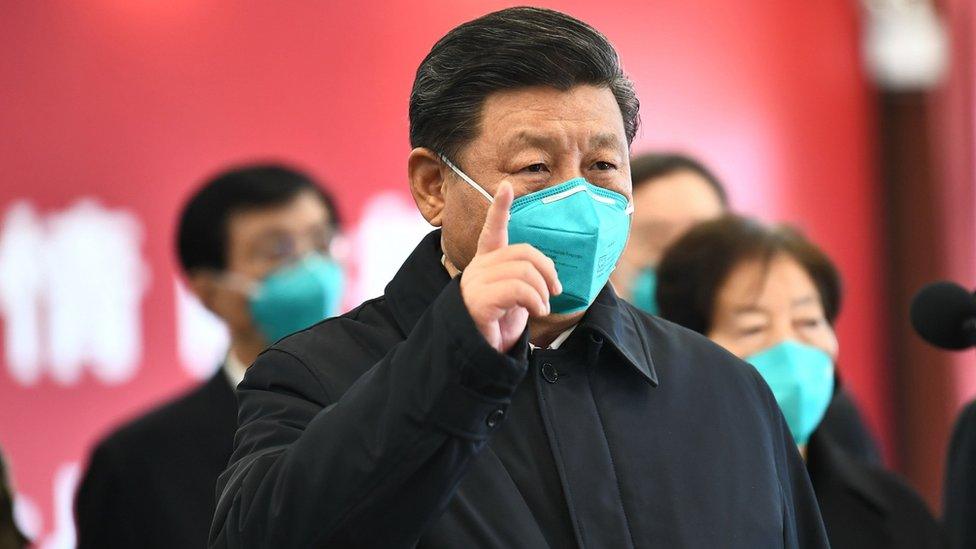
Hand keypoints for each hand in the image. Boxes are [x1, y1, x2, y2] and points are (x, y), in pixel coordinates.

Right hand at [460, 182, 561, 352]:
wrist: (480, 356)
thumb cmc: (498, 326)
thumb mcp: (516, 298)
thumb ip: (525, 280)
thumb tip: (550, 276)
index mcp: (486, 264)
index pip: (492, 230)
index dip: (499, 208)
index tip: (506, 186)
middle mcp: (478, 269)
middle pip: (523, 253)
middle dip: (547, 270)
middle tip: (556, 290)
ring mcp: (475, 284)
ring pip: (523, 270)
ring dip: (543, 291)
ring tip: (543, 307)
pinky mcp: (478, 301)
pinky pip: (518, 289)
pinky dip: (536, 300)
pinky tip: (537, 312)